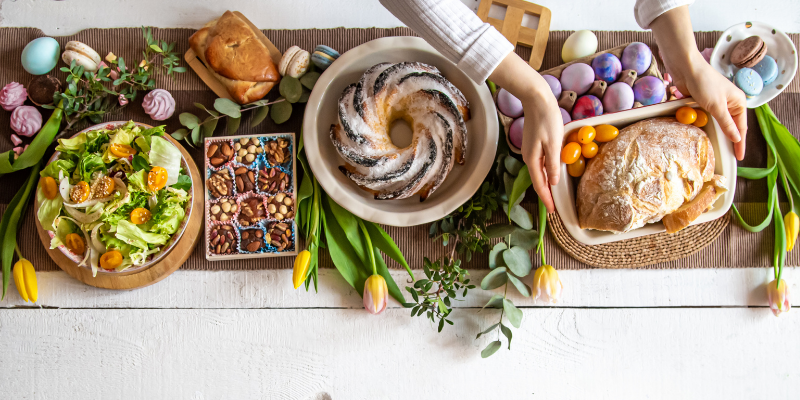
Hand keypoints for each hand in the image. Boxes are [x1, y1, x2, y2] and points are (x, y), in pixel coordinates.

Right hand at [489, 53, 563, 212]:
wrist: (536, 99)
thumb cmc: (546, 119)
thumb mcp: (554, 143)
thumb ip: (554, 164)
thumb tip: (553, 183)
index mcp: (533, 159)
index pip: (540, 185)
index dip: (547, 200)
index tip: (552, 212)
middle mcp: (530, 158)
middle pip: (538, 181)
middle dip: (545, 196)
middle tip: (553, 210)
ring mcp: (531, 151)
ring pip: (539, 174)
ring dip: (545, 186)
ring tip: (552, 197)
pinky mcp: (534, 145)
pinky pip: (540, 165)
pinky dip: (545, 174)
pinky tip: (551, 176)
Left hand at [650, 5, 747, 159]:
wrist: (686, 67)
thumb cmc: (704, 82)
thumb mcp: (717, 106)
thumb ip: (726, 124)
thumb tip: (736, 138)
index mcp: (738, 101)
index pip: (741, 127)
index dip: (739, 143)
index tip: (739, 157)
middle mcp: (729, 102)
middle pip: (730, 126)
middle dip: (729, 139)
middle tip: (728, 157)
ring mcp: (715, 102)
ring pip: (717, 123)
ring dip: (715, 133)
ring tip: (717, 149)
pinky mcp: (702, 102)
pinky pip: (705, 118)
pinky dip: (704, 125)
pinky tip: (703, 134)